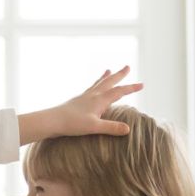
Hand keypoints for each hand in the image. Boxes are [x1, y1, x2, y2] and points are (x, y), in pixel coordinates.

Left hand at [18, 66, 143, 143]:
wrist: (52, 120)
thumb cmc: (72, 124)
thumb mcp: (94, 127)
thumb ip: (111, 128)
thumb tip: (128, 129)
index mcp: (100, 100)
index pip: (119, 91)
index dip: (131, 88)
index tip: (142, 84)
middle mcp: (93, 95)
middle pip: (109, 82)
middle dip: (119, 75)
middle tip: (127, 66)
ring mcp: (84, 96)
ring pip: (98, 83)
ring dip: (105, 77)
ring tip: (109, 70)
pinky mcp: (76, 100)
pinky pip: (88, 89)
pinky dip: (93, 85)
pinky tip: (92, 88)